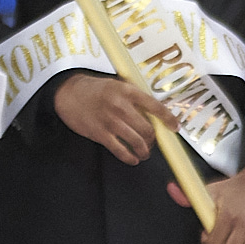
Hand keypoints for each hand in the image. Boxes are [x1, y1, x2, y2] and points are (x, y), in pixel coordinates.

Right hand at [55, 73, 175, 164]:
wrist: (69, 93)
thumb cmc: (96, 90)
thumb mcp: (117, 85)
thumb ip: (135, 97)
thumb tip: (154, 112)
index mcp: (128, 91)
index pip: (155, 106)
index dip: (168, 118)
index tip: (175, 127)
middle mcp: (121, 106)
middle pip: (148, 128)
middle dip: (153, 139)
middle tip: (152, 141)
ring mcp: (110, 121)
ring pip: (137, 141)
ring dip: (144, 150)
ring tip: (145, 152)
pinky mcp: (100, 134)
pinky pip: (120, 150)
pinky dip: (130, 157)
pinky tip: (133, 159)